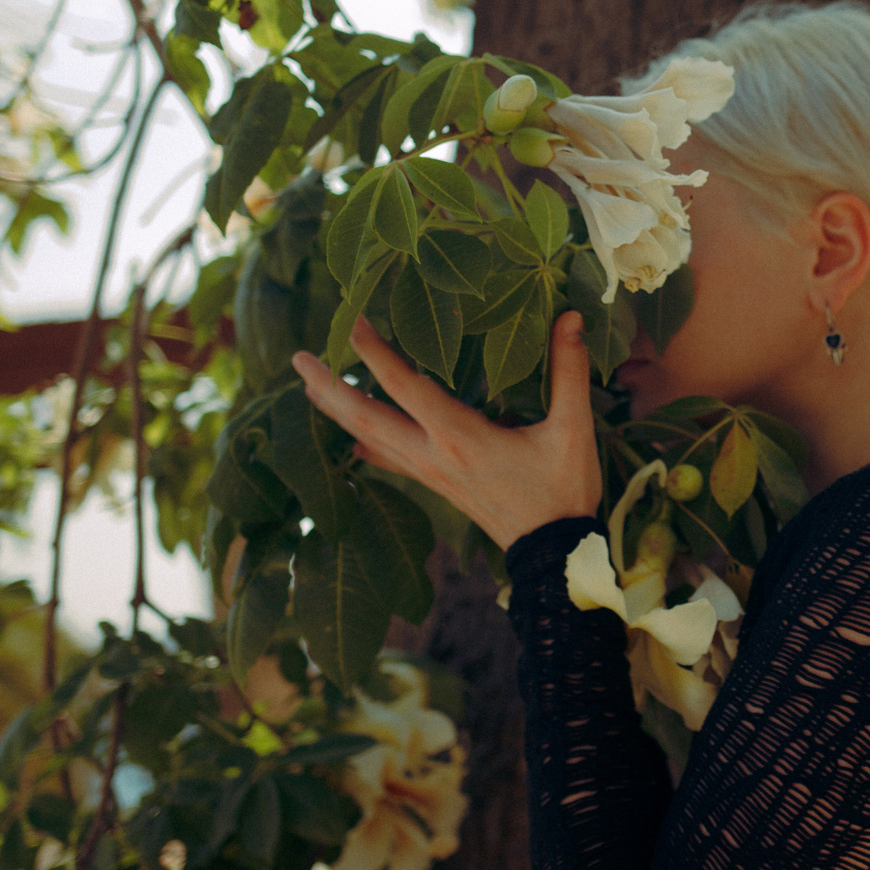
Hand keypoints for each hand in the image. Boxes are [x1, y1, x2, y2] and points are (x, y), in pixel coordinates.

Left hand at [290, 311, 602, 552]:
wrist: (553, 553)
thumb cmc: (562, 490)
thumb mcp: (572, 429)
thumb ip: (567, 371)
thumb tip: (570, 316)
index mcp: (460, 437)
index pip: (406, 385)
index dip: (375, 352)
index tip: (353, 320)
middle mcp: (434, 454)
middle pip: (365, 418)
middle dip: (329, 387)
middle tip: (298, 357)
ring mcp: (429, 473)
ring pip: (369, 439)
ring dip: (336, 411)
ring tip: (309, 384)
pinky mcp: (435, 485)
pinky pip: (387, 461)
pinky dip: (363, 444)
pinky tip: (348, 439)